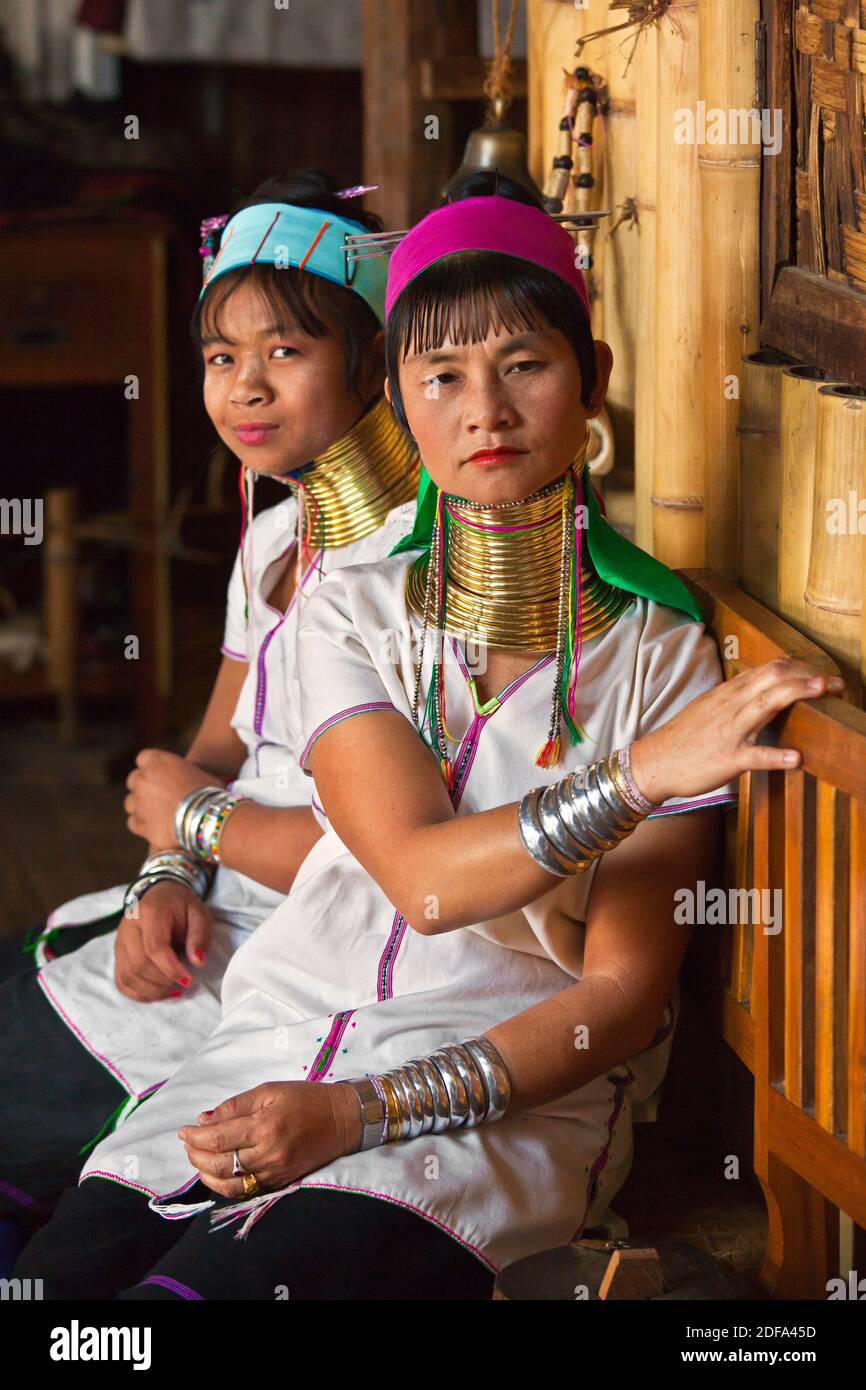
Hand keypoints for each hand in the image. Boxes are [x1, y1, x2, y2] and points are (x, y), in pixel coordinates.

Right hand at [114, 879, 213, 1001]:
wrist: (160, 896)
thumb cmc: (181, 907)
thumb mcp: (199, 914)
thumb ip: (200, 936)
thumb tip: (198, 962)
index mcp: (150, 913)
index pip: (154, 947)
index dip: (171, 969)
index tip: (189, 980)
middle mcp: (128, 928)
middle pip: (138, 965)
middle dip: (163, 982)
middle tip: (184, 984)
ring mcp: (119, 942)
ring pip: (128, 977)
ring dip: (152, 991)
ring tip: (174, 990)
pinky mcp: (117, 955)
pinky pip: (122, 981)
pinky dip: (139, 993)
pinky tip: (158, 993)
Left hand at [125, 749, 224, 846]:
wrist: (207, 818)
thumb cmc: (211, 794)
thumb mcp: (199, 774)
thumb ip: (183, 774)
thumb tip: (187, 781)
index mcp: (158, 761)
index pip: (143, 758)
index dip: (150, 767)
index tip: (159, 775)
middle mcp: (144, 779)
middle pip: (133, 780)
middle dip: (142, 787)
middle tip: (157, 796)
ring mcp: (139, 802)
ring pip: (130, 803)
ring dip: (140, 807)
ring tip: (157, 814)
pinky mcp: (141, 824)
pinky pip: (133, 823)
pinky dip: (142, 825)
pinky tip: (155, 827)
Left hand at [177, 1081, 361, 1196]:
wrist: (342, 1120)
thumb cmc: (305, 1098)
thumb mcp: (269, 1091)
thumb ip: (235, 1106)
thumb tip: (204, 1120)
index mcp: (265, 1126)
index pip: (219, 1138)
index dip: (195, 1136)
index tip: (183, 1130)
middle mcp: (268, 1154)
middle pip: (219, 1164)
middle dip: (196, 1154)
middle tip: (187, 1142)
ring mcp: (274, 1172)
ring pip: (229, 1184)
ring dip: (206, 1173)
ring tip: (197, 1158)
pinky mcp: (280, 1182)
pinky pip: (245, 1191)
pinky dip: (224, 1186)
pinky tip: (215, 1174)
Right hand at [630, 660, 844, 804]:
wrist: (653, 762)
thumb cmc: (683, 739)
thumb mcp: (711, 708)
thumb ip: (738, 698)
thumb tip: (763, 689)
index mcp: (730, 694)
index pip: (769, 669)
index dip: (800, 668)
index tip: (822, 673)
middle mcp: (732, 706)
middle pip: (773, 678)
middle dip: (808, 676)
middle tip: (836, 682)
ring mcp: (730, 731)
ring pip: (766, 704)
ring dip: (797, 695)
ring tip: (824, 691)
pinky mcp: (727, 759)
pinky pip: (754, 756)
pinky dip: (777, 756)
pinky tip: (796, 758)